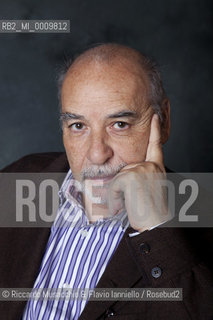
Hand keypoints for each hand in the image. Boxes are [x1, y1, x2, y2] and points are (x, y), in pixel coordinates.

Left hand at [108, 114, 170, 231]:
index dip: (155, 131)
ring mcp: (141, 169)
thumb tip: (119, 176)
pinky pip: (112, 186)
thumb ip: (138, 178)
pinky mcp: (130, 176)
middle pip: (124, 169)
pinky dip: (113, 198)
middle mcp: (151, 165)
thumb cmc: (150, 212)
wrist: (155, 226)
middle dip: (121, 186)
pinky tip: (124, 204)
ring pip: (117, 178)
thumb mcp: (149, 190)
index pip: (155, 146)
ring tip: (131, 204)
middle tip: (133, 201)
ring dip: (117, 194)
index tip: (155, 116)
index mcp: (157, 168)